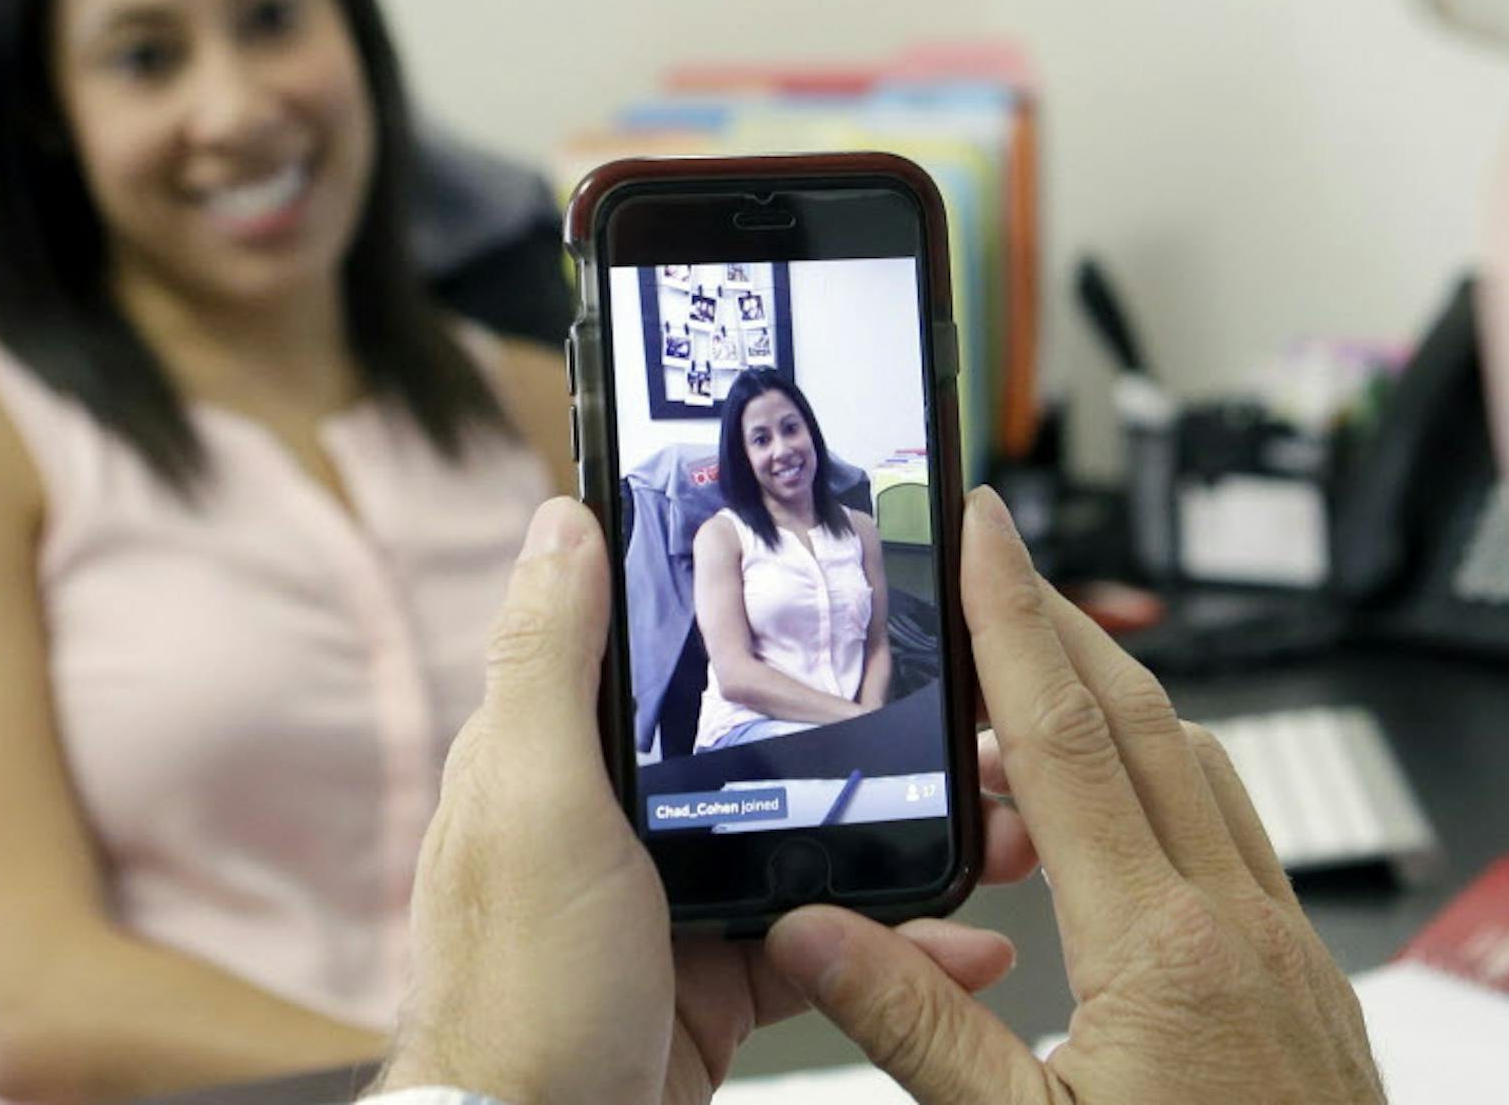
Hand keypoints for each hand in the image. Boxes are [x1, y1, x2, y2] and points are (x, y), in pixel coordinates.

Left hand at [375, 499, 1018, 1104]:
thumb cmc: (517, 988)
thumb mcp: (534, 800)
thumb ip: (552, 661)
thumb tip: (564, 520)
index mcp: (563, 750)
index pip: (659, 639)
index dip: (745, 599)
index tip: (842, 570)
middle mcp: (616, 814)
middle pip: (761, 738)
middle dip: (872, 730)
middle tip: (963, 719)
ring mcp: (671, 896)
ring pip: (812, 837)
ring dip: (908, 833)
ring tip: (991, 827)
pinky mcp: (718, 973)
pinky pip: (826, 935)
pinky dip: (896, 938)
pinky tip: (955, 937)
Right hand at [765, 488, 1383, 1104]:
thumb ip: (916, 1030)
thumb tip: (817, 930)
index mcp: (1161, 948)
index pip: (1064, 736)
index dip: (1014, 618)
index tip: (985, 529)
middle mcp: (1240, 927)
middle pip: (1144, 721)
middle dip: (1063, 626)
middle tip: (995, 569)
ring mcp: (1289, 954)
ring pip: (1201, 770)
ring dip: (1115, 707)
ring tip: (1026, 700)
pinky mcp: (1311, 989)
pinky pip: (1239, 838)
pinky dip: (1168, 785)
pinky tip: (1124, 825)